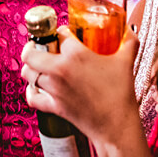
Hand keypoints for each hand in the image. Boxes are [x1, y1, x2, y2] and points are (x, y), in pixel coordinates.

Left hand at [20, 27, 138, 145]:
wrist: (116, 125)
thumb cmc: (120, 93)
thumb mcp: (126, 61)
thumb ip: (128, 42)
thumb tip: (129, 31)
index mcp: (75, 54)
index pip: (58, 34)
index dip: (60, 31)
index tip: (64, 34)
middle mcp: (59, 70)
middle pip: (30, 53)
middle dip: (33, 46)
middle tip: (41, 46)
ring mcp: (54, 89)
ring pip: (28, 73)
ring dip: (31, 67)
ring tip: (39, 64)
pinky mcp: (53, 106)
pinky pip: (32, 97)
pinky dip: (30, 91)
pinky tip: (36, 88)